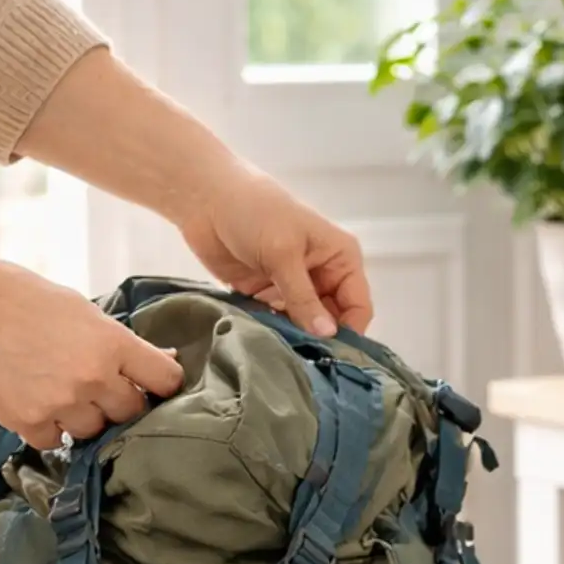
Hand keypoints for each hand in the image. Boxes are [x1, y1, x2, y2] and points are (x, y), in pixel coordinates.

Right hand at [0, 213, 183, 447]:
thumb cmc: (19, 296)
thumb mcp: (80, 310)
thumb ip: (119, 342)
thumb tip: (162, 361)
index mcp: (112, 343)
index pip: (165, 380)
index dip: (160, 385)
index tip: (149, 385)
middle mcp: (93, 377)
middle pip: (131, 412)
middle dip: (117, 403)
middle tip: (93, 386)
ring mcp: (62, 403)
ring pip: (93, 431)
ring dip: (81, 417)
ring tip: (56, 390)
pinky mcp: (29, 422)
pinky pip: (55, 441)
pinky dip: (47, 428)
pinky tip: (33, 402)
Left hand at [174, 153, 373, 338]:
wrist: (205, 200)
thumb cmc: (255, 212)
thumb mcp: (283, 254)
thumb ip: (304, 297)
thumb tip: (327, 335)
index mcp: (340, 258)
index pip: (358, 305)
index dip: (348, 332)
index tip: (330, 357)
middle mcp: (323, 275)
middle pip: (333, 321)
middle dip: (320, 341)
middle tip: (304, 363)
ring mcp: (295, 286)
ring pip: (305, 326)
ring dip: (295, 340)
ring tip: (283, 356)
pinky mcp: (268, 295)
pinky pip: (279, 323)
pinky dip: (274, 334)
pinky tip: (265, 344)